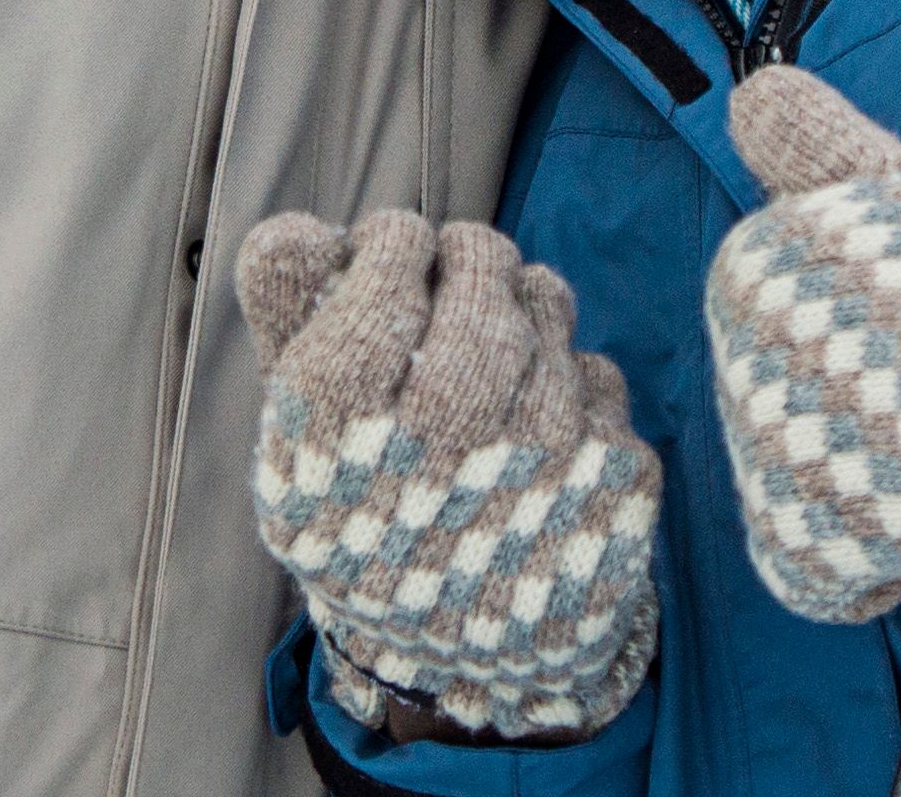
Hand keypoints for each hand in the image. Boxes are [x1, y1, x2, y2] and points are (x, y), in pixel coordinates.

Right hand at [235, 210, 662, 743]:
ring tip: (501, 340)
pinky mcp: (610, 486)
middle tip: (462, 265)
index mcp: (343, 428)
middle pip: (481, 275)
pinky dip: (574, 382)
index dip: (399, 244)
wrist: (462, 668)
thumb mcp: (300, 442)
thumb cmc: (369, 523)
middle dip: (472, 256)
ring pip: (549, 308)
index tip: (400, 253)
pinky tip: (544, 423)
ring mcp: (539, 462)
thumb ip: (290, 329)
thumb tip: (293, 231)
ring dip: (526, 304)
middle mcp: (442, 439)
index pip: (391, 267)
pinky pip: (600, 376)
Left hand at [704, 73, 900, 621]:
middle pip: (819, 420)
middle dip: (889, 419)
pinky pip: (834, 577)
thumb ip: (815, 148)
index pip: (803, 341)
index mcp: (751, 272)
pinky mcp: (796, 544)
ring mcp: (761, 455)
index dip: (886, 351)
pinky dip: (900, 563)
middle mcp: (736, 358)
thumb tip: (751, 93)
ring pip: (837, 495)